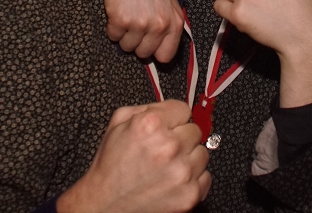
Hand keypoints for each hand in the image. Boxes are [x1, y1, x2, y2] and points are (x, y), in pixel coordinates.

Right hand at [57, 100, 209, 212]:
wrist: (105, 204)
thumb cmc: (111, 167)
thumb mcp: (118, 123)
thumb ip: (148, 108)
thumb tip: (169, 108)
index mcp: (151, 124)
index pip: (184, 109)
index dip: (172, 119)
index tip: (166, 128)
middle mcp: (169, 147)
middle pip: (195, 130)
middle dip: (180, 138)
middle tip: (162, 150)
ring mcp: (182, 172)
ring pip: (202, 153)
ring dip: (188, 158)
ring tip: (167, 166)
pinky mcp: (190, 194)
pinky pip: (205, 177)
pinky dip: (192, 179)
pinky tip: (173, 180)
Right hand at [85, 0, 184, 62]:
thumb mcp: (168, 1)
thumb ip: (169, 26)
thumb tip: (162, 54)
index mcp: (175, 21)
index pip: (166, 56)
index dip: (154, 50)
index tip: (147, 42)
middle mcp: (160, 24)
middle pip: (144, 53)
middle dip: (136, 41)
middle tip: (135, 20)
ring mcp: (140, 23)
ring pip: (127, 47)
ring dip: (123, 34)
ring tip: (127, 12)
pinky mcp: (121, 20)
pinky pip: (113, 37)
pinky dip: (112, 27)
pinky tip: (117, 9)